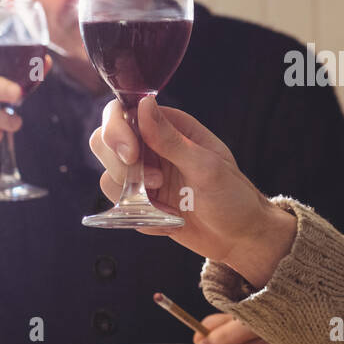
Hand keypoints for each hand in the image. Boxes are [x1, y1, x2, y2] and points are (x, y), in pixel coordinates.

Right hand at [89, 96, 296, 284]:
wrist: (240, 238)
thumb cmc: (233, 197)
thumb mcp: (206, 166)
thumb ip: (171, 139)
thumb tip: (143, 104)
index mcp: (171, 127)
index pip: (124, 111)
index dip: (117, 129)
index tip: (131, 154)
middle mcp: (152, 147)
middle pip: (104, 141)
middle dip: (119, 164)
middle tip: (154, 182)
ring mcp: (144, 176)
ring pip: (109, 174)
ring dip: (130, 193)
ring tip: (165, 202)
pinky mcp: (140, 202)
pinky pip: (118, 205)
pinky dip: (138, 216)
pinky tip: (167, 219)